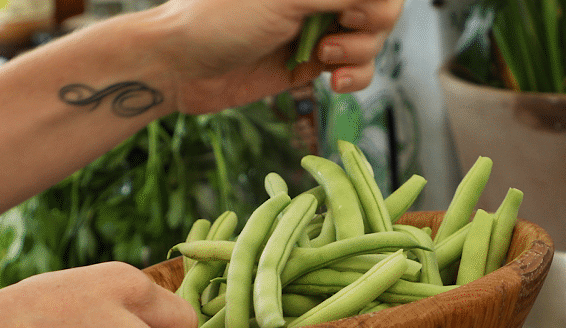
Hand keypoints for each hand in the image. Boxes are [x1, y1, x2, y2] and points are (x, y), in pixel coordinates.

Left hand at [155, 0, 404, 112]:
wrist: (181, 67)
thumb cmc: (219, 19)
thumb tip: (384, 0)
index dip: (373, 0)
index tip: (348, 10)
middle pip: (382, 6)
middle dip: (369, 24)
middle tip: (334, 34)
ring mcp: (318, 26)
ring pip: (372, 39)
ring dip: (359, 53)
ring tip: (324, 59)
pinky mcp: (312, 63)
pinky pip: (356, 69)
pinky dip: (355, 76)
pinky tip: (334, 81)